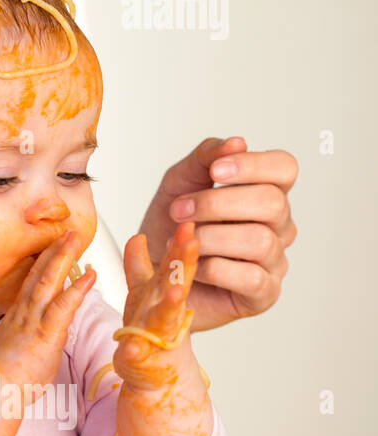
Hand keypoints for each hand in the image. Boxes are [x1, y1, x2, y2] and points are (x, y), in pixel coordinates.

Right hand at [0, 230, 97, 400]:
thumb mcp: (12, 356)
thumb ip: (25, 346)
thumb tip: (32, 348)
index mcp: (16, 317)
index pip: (31, 284)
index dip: (42, 264)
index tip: (52, 248)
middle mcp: (23, 312)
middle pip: (39, 274)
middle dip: (54, 251)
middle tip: (66, 232)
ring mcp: (33, 320)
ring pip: (49, 281)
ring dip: (64, 258)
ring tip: (76, 238)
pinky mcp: (45, 332)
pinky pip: (64, 306)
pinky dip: (78, 288)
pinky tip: (90, 275)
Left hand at [113, 222, 199, 392]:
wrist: (157, 375)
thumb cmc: (152, 328)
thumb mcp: (145, 293)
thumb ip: (140, 266)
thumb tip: (137, 237)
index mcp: (166, 291)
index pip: (178, 261)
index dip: (183, 241)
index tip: (190, 218)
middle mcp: (169, 310)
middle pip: (180, 282)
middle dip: (184, 262)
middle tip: (192, 239)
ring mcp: (159, 335)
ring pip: (167, 316)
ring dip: (170, 303)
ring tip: (173, 292)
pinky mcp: (142, 359)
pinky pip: (139, 353)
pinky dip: (135, 350)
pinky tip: (132, 347)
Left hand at [137, 136, 296, 331]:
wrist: (151, 269)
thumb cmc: (172, 225)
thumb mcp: (179, 182)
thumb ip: (206, 158)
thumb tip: (237, 142)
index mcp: (265, 192)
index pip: (284, 168)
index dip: (253, 165)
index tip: (216, 171)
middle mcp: (278, 225)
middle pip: (272, 202)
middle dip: (216, 203)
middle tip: (179, 211)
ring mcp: (274, 261)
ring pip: (259, 240)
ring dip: (209, 237)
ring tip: (182, 240)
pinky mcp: (263, 293)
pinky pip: (250, 277)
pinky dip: (212, 268)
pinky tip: (193, 265)